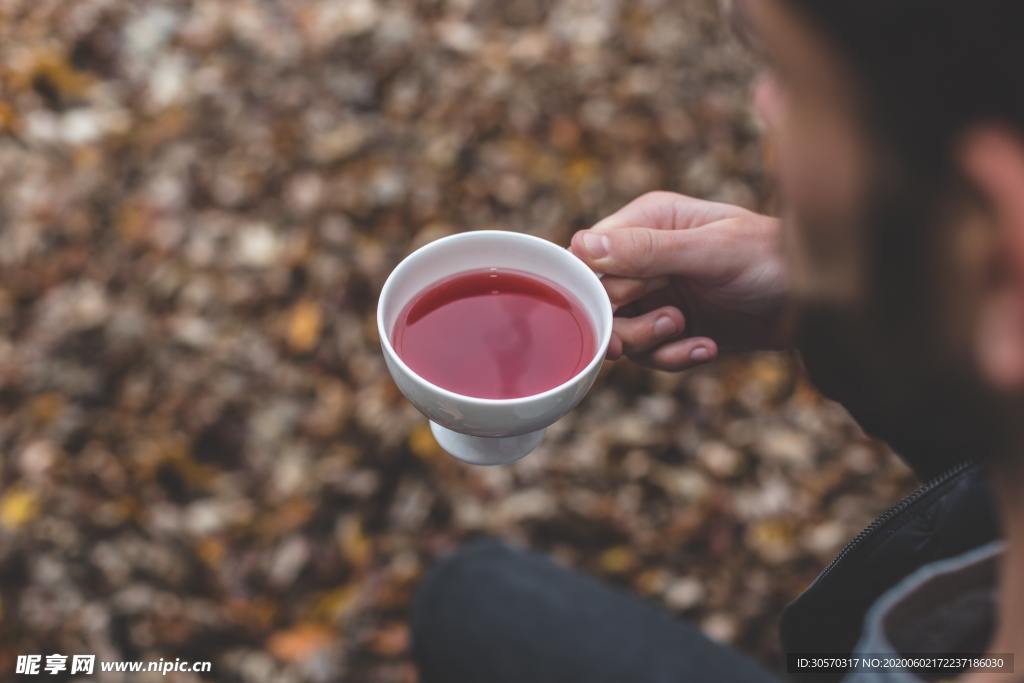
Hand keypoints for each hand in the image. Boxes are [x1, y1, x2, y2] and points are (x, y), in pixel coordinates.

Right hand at [570, 192, 786, 370]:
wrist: (819, 304)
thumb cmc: (774, 259)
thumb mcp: (711, 251)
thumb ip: (648, 249)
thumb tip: (583, 245)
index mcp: (648, 222)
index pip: (589, 255)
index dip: (597, 286)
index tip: (618, 306)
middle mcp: (646, 257)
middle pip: (599, 300)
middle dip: (628, 320)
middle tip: (671, 321)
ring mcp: (659, 294)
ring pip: (620, 331)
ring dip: (652, 342)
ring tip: (689, 331)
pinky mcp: (675, 328)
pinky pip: (650, 354)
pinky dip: (673, 357)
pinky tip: (706, 348)